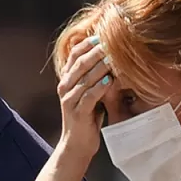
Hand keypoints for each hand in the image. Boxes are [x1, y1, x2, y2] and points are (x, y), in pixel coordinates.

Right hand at [56, 36, 113, 159]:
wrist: (77, 145)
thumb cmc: (86, 117)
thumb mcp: (89, 93)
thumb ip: (94, 77)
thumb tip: (111, 57)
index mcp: (67, 79)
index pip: (75, 54)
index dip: (88, 43)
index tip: (104, 35)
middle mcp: (65, 87)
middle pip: (80, 62)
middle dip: (97, 51)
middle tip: (113, 42)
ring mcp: (69, 100)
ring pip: (85, 77)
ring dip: (101, 66)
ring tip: (115, 57)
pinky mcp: (77, 112)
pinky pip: (89, 96)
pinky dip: (100, 87)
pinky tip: (111, 80)